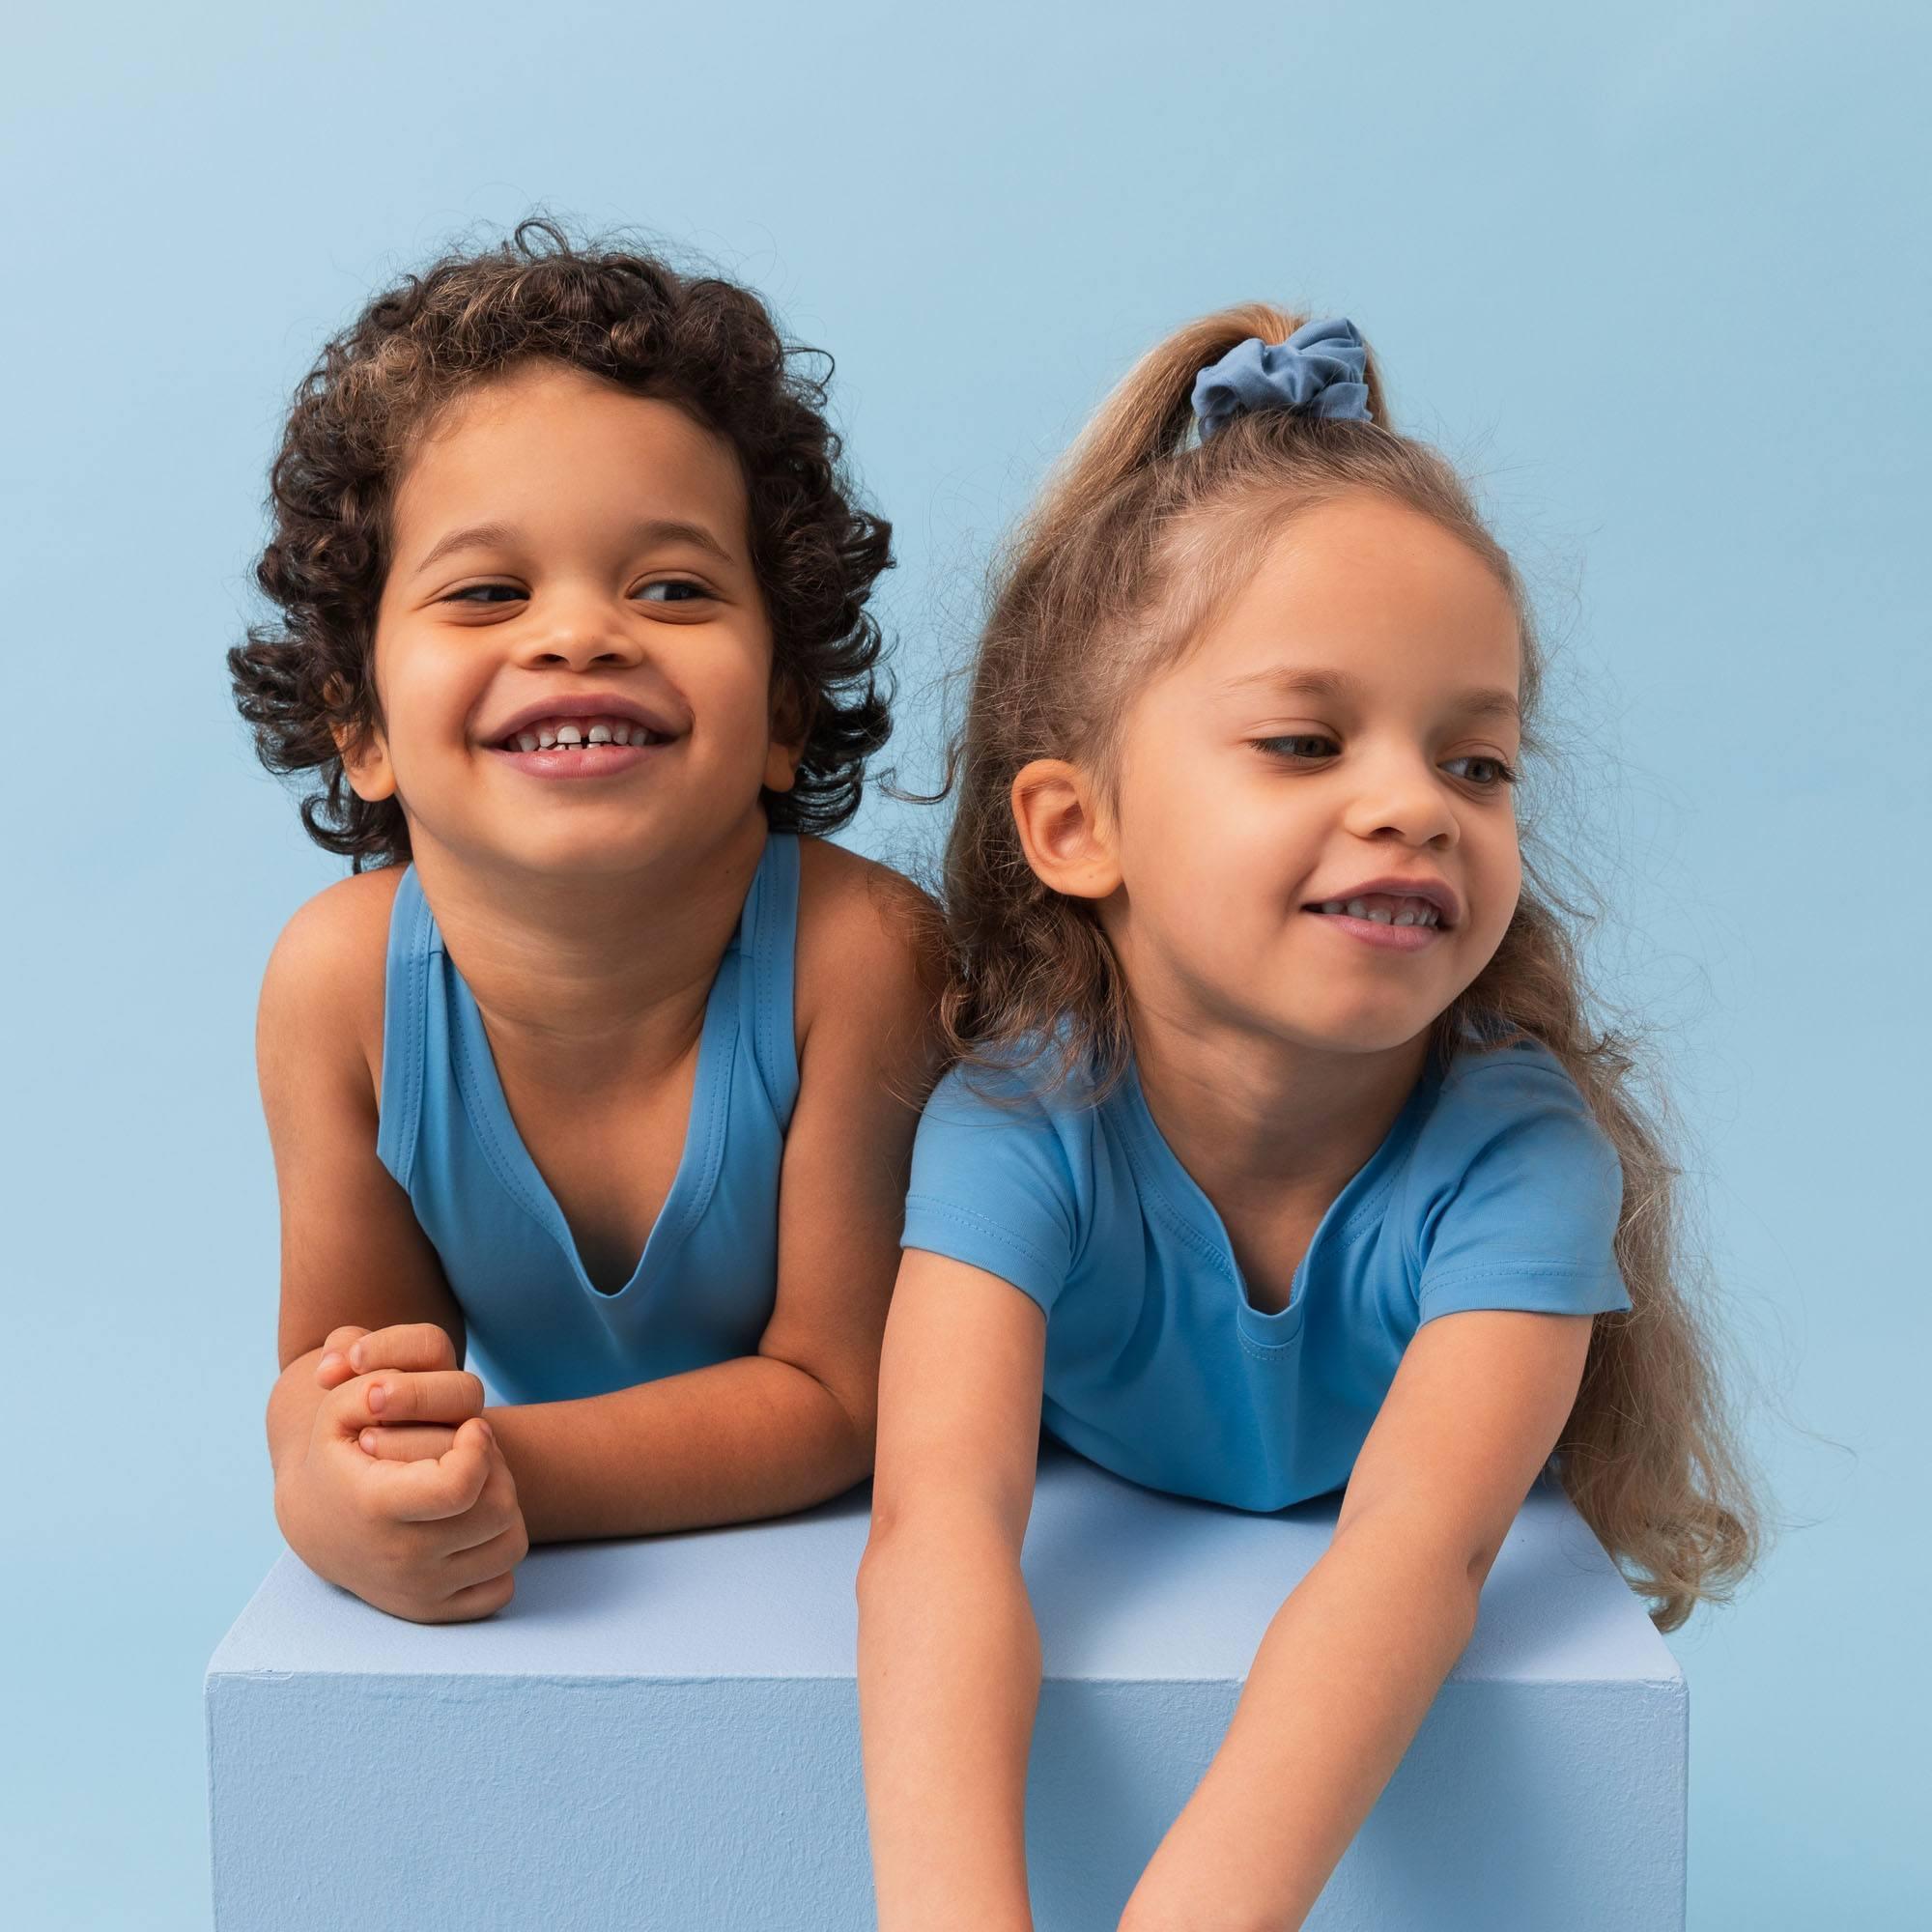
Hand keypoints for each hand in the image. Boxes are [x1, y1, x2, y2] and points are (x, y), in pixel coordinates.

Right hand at [278, 1329, 526, 1621]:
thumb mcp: (341, 1404)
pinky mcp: (435, 1614)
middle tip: (474, 1453)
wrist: (316, 1524)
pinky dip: (495, 1554)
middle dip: (496, 1470)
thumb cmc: (338, 1452)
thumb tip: (383, 1387)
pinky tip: (471, 1526)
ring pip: (510, 1544)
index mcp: (377, 1507)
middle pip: (499, 1508)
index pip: (462, 1484)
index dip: (480, 1447)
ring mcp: (420, 1593)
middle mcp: (401, 1559)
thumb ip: (371, 1372)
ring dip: (503, 1507)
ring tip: (475, 1485)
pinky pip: (501, 1586)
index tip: (472, 1428)